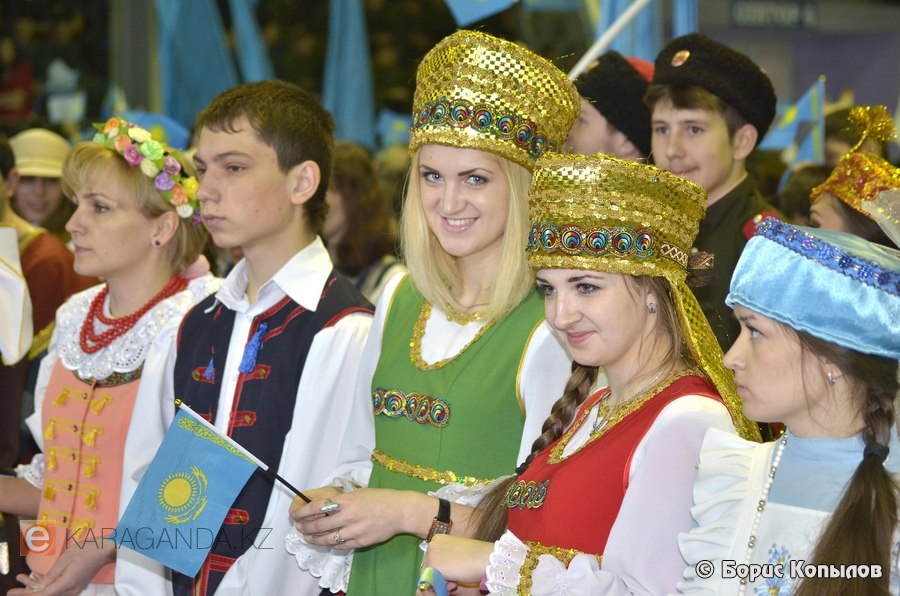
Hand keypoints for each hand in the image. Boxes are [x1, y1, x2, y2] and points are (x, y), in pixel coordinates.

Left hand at [10, 543, 115, 594]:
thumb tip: (38, 587)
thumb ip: (51, 575)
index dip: (26, 595)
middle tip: (14, 588)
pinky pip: (57, 589)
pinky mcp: (75, 585)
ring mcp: (74, 589)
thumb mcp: (66, 559)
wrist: (106, 550)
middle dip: (29, 592)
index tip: (12, 592)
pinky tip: (37, 577)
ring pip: (51, 593)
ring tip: (23, 578)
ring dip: (36, 588)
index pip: (44, 595)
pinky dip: (46, 585)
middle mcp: (71, 590)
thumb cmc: (87, 550)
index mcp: (68, 583)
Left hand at [294, 487, 432, 549]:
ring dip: (314, 539)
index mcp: (347, 501)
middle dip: (305, 528)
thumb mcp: (358, 494)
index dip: (303, 512)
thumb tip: (323, 507)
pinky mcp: (361, 542)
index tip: (295, 515)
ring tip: (308, 538)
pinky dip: (331, 544)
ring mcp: (354, 530)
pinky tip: (326, 542)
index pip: (317, 508)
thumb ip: (341, 501)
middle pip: (319, 526)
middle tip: (300, 528)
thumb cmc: (379, 499)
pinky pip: (340, 545)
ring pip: (327, 539)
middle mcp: (348, 516)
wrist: (400, 511)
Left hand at [422, 534, 492, 585]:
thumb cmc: (476, 554)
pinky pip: (433, 582)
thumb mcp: (456, 552)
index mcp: (438, 539)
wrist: (486, 558)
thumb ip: (446, 557)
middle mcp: (432, 545)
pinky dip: (443, 586)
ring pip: (429, 575)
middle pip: (428, 566)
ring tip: (456, 580)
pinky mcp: (434, 567)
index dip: (441, 568)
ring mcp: (431, 555)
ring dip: (441, 580)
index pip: (432, 558)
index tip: (454, 570)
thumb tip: (439, 570)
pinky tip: (456, 582)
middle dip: (440, 575)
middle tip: (455, 578)